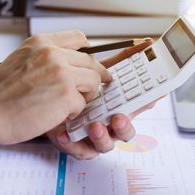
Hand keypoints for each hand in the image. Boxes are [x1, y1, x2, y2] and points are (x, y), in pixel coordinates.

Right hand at [0, 31, 110, 145]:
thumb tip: (71, 60)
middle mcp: (53, 53)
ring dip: (84, 95)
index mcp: (41, 43)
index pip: (79, 38)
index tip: (88, 63)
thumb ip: (45, 56)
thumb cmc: (0, 94)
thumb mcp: (21, 59)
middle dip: (91, 77)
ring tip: (67, 104)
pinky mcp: (66, 95)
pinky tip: (57, 115)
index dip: (87, 52)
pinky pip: (82, 103)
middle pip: (91, 62)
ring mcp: (62, 73)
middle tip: (88, 89)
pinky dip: (72, 112)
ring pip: (93, 81)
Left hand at [46, 39, 158, 159]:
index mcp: (120, 105)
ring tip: (93, 126)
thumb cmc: (78, 85)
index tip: (150, 98)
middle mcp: (110, 122)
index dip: (146, 105)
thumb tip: (146, 43)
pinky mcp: (77, 145)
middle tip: (118, 117)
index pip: (139, 108)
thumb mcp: (99, 70)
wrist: (45, 97)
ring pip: (106, 145)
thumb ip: (122, 59)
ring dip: (101, 137)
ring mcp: (95, 135)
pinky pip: (80, 150)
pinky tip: (64, 134)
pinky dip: (73, 144)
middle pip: (126, 132)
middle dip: (124, 126)